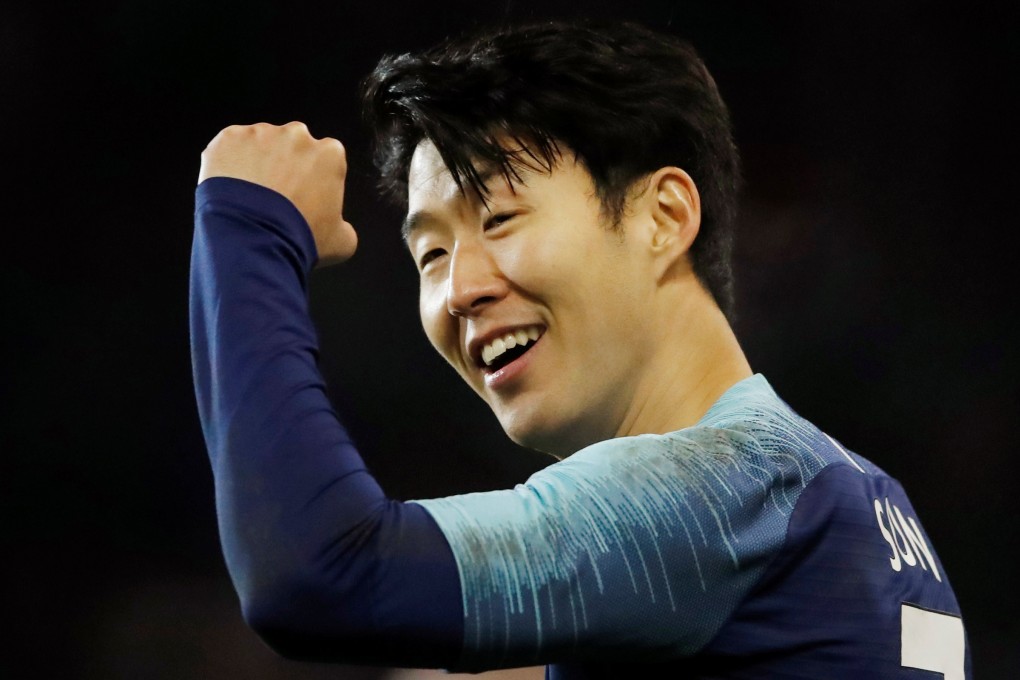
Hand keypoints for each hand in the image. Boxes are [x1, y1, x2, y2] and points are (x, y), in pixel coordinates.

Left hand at [199, 122, 357, 265]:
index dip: (314, 178)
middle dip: (285, 164)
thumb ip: (344, 227)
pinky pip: (230, 147)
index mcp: (329, 154)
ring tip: (248, 196)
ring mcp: (261, 133)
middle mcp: (297, 135)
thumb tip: (340, 230)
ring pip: (260, 143)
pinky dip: (228, 163)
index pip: (325, 159)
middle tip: (275, 196)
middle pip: (293, 145)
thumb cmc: (299, 239)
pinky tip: (230, 190)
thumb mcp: (340, 241)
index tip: (305, 196)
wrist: (252, 240)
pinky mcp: (229, 137)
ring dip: (256, 162)